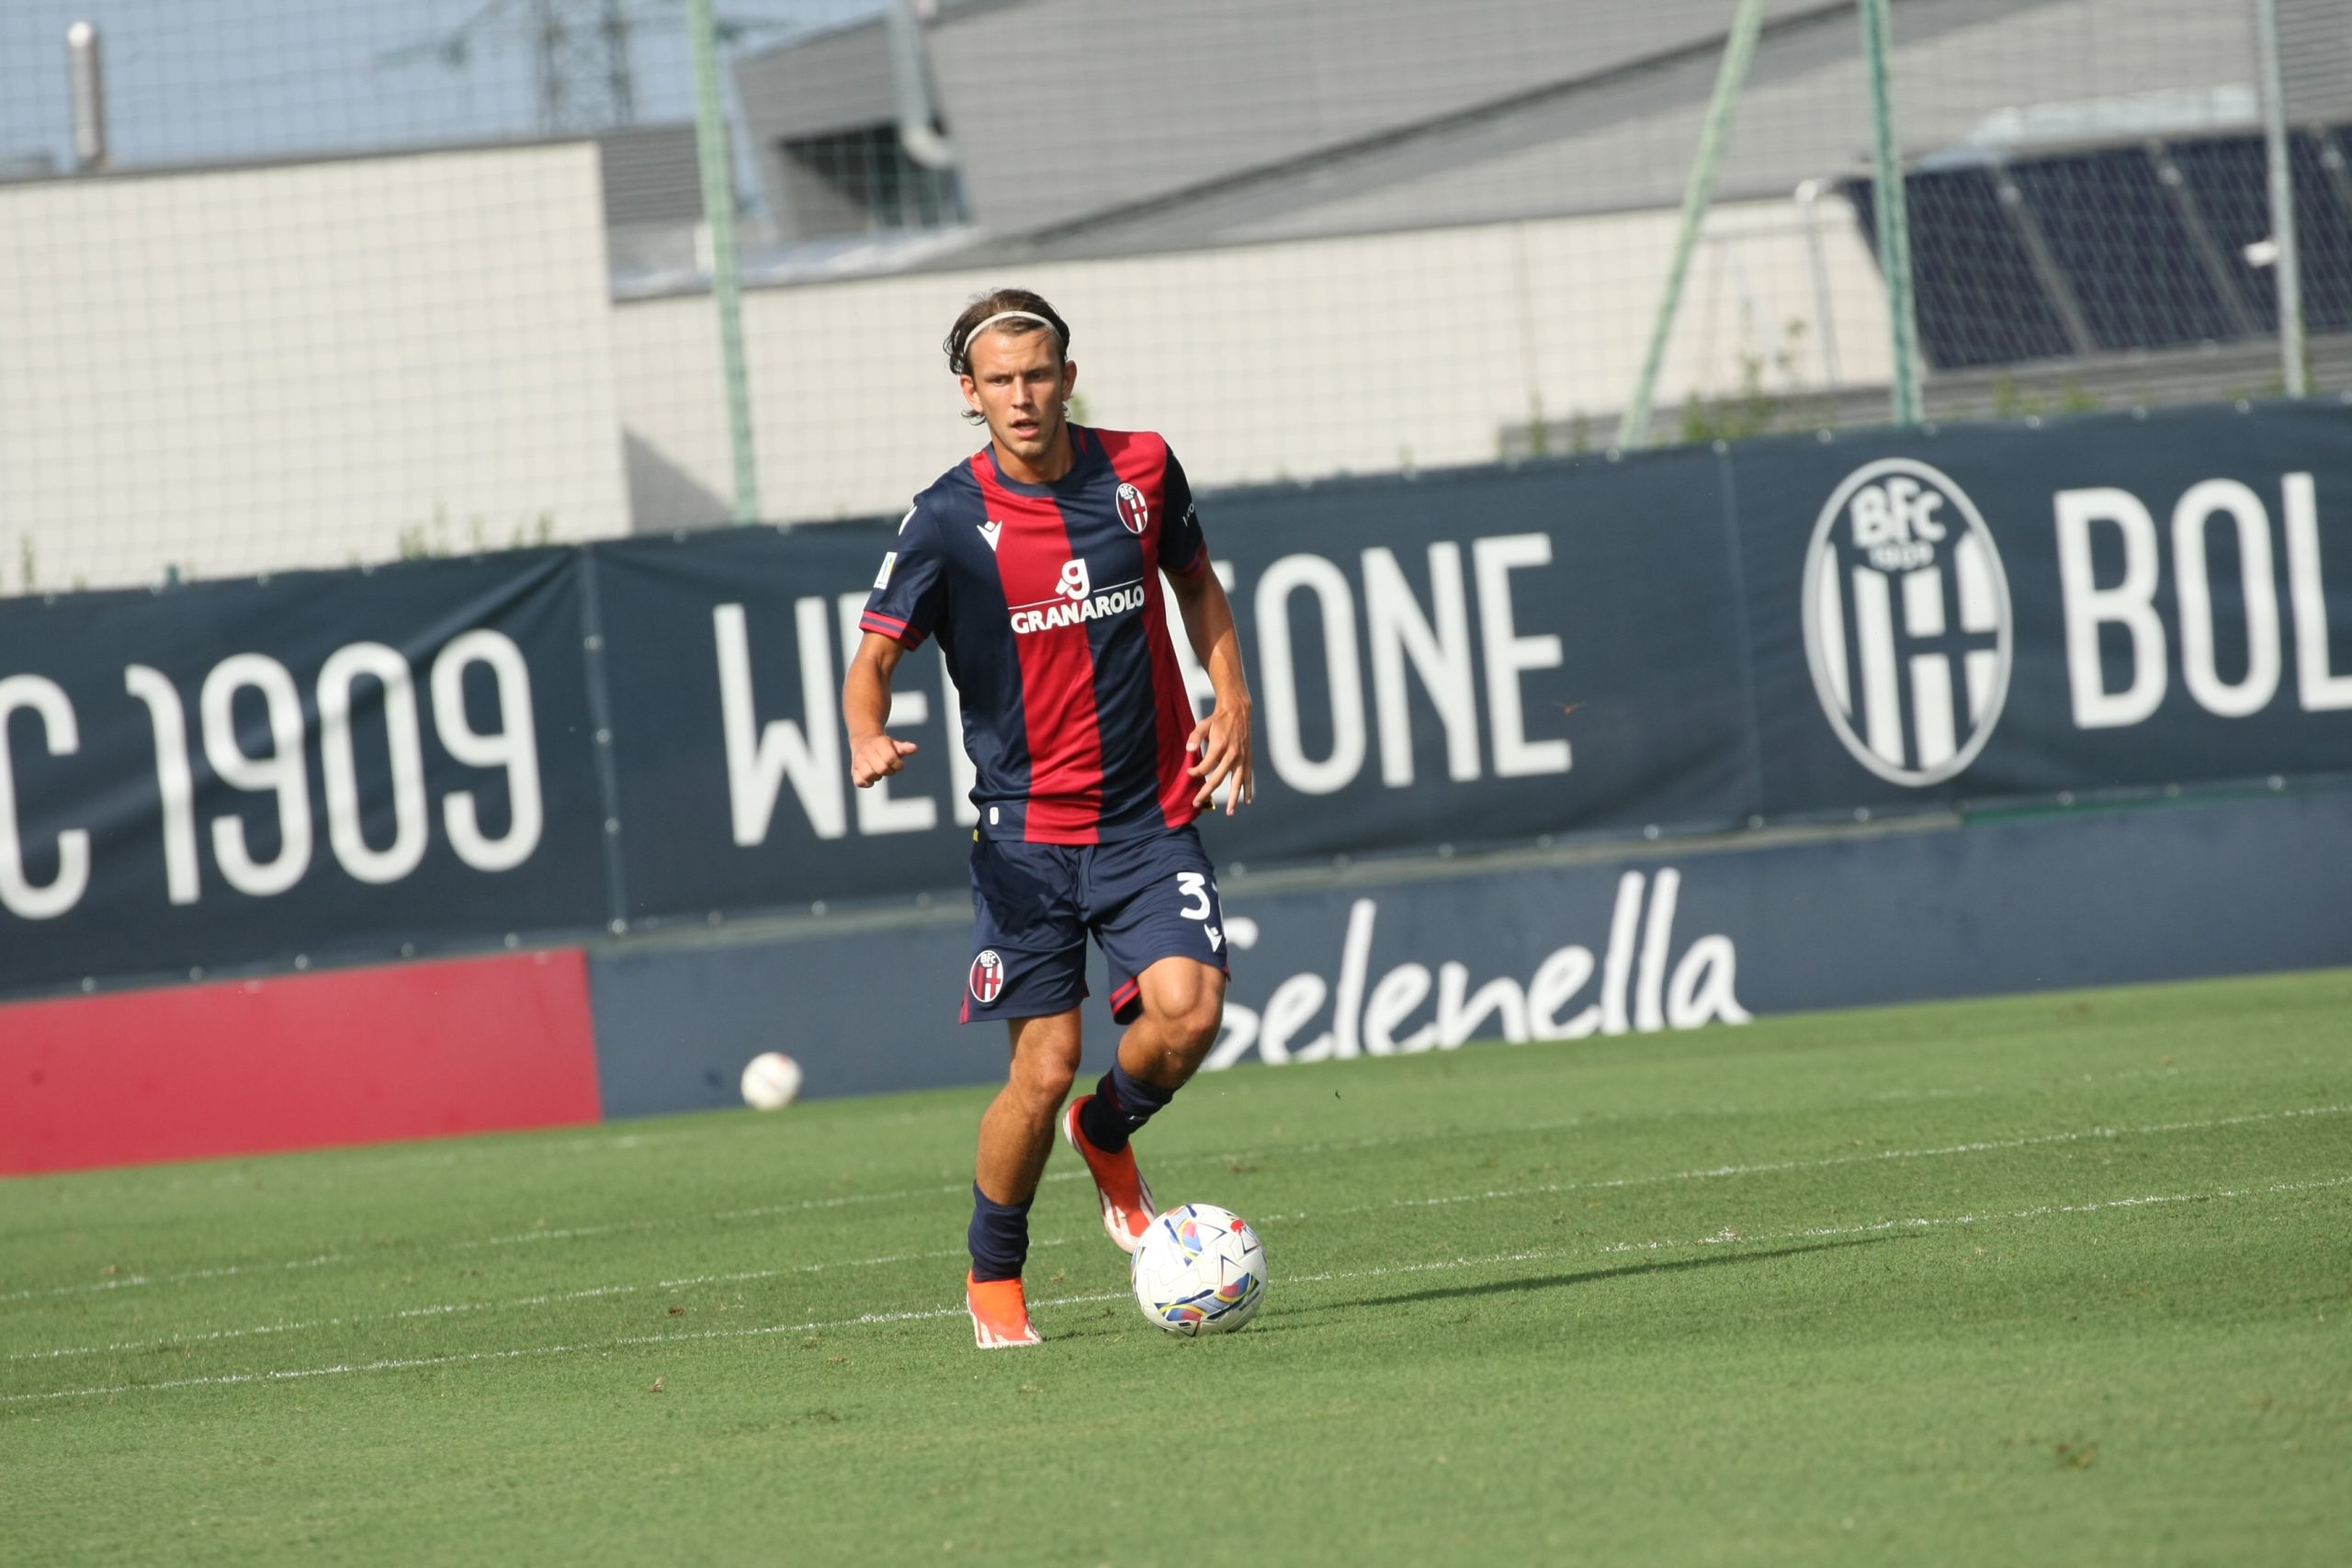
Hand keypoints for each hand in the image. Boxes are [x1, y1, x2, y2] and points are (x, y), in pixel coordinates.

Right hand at [851, 733, 917, 787]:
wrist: (863, 742)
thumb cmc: (884, 746)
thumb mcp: (894, 744)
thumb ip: (904, 748)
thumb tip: (914, 748)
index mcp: (879, 743)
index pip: (890, 758)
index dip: (898, 764)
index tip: (898, 764)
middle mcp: (866, 751)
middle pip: (881, 769)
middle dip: (889, 771)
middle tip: (889, 768)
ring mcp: (858, 761)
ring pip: (869, 775)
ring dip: (878, 777)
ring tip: (879, 771)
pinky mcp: (853, 771)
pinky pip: (860, 782)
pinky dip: (867, 783)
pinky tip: (871, 777)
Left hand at [1185, 700, 1253, 814]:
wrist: (1238, 711)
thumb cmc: (1218, 719)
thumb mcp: (1203, 725)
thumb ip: (1195, 737)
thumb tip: (1188, 750)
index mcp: (1219, 746)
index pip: (1205, 767)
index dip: (1195, 772)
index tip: (1189, 772)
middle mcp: (1232, 755)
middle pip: (1218, 779)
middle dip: (1206, 792)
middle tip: (1197, 803)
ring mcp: (1242, 758)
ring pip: (1237, 783)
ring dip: (1233, 799)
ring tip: (1230, 813)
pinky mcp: (1248, 759)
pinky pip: (1248, 777)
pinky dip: (1248, 789)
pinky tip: (1247, 801)